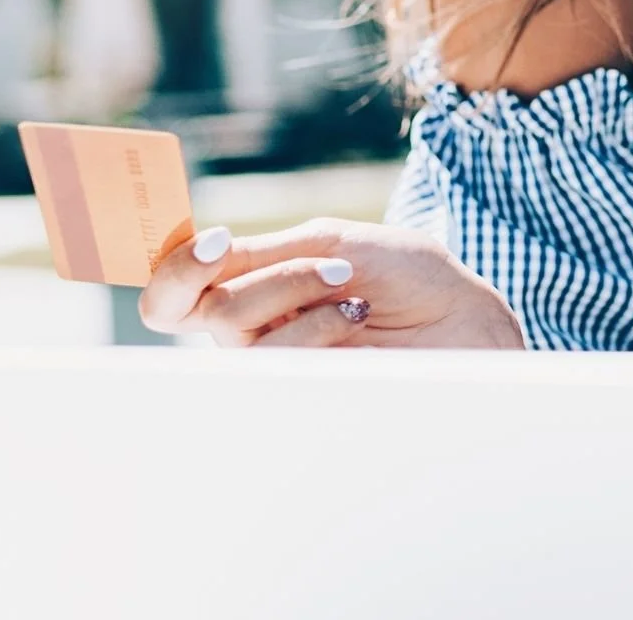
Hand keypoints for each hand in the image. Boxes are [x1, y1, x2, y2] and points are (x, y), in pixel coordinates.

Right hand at [138, 217, 526, 349]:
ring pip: (234, 327)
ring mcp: (270, 362)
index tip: (212, 243)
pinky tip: (354, 314)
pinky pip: (273, 357)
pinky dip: (316, 324)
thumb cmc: (402, 272)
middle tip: (325, 262)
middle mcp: (249, 326)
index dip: (174, 268)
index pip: (175, 289)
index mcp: (250, 282)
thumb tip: (206, 251)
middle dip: (266, 277)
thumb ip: (265, 253)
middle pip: (200, 306)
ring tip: (350, 284)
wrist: (458, 318)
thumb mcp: (330, 242)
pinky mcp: (294, 390)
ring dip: (296, 291)